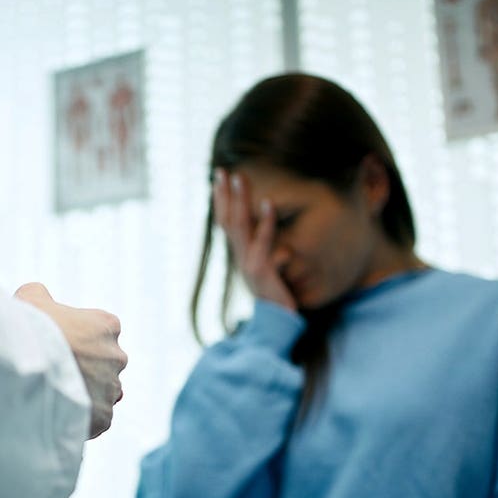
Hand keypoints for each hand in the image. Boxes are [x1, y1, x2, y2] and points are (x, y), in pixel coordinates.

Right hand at [15, 283, 126, 438]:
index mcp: (107, 325)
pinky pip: (97, 420)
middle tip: (55, 375)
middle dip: (85, 369)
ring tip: (53, 398)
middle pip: (104, 365)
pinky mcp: (103, 417)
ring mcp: (111, 388)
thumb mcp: (30, 298)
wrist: (24, 366)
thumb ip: (40, 296)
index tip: (59, 346)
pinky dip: (81, 420)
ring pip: (102, 393)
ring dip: (84, 395)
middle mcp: (117, 356)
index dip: (78, 339)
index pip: (101, 331)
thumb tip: (39, 296)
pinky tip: (57, 416)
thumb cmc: (27, 329)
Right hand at [213, 169, 296, 310]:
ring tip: (240, 177)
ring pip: (240, 226)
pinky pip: (263, 242)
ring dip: (240, 200)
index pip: (227, 223)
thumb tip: (278, 247)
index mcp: (241, 256)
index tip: (220, 179)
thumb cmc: (276, 299)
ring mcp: (248, 264)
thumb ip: (269, 258)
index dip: (222, 201)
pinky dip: (265, 222)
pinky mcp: (261, 271)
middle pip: (229, 220)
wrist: (277, 326)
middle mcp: (240, 258)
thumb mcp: (270, 274)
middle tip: (222, 171)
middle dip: (225, 195)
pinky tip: (268, 202)